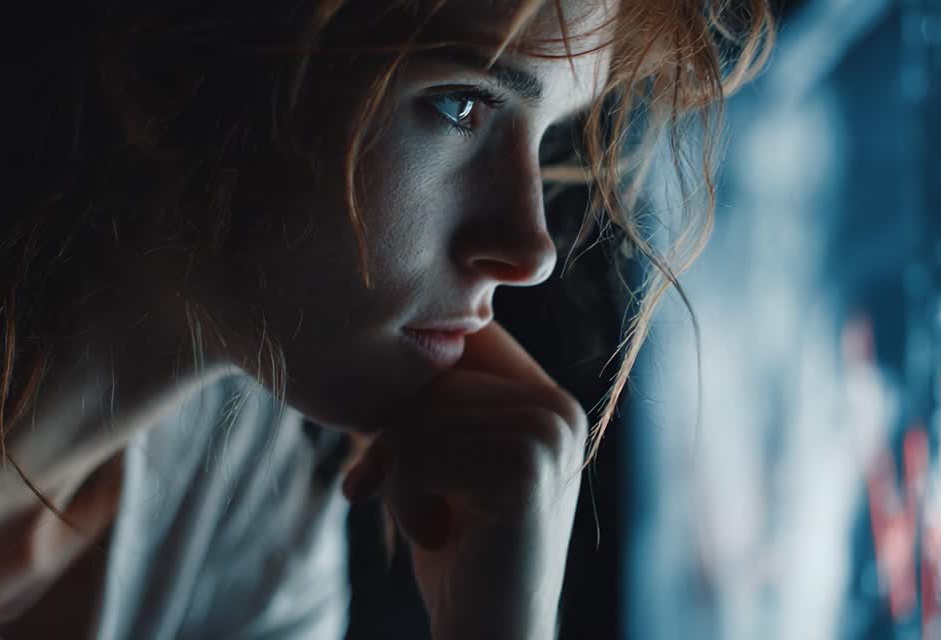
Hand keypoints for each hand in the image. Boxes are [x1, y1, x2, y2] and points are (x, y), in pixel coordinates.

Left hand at [342, 321, 586, 639]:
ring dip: (396, 476)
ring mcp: (548, 435)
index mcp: (545, 397)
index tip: (383, 457)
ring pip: (422, 415)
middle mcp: (558, 407)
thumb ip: (435, 400)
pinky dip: (403, 500)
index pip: (461, 341)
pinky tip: (434, 537)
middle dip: (391, 440)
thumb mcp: (441, 458)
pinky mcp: (526, 469)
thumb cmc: (454, 551)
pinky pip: (422, 451)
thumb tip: (384, 331)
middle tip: (382, 492)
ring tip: (425, 521)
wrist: (489, 633)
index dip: (408, 391)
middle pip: (433, 376)